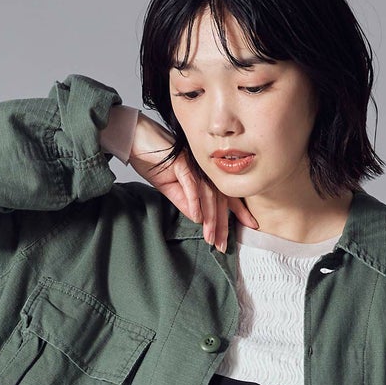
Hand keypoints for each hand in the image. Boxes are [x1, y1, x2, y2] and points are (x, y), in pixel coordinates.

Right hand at [128, 112, 258, 250]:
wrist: (136, 139)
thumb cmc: (153, 160)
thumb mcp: (170, 188)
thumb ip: (185, 203)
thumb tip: (200, 220)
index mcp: (204, 175)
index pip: (224, 195)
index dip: (238, 211)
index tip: (249, 226)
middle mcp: (203, 169)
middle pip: (219, 199)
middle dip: (223, 224)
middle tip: (223, 245)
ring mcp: (194, 164)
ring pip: (207, 194)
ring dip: (210, 218)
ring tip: (210, 237)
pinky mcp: (180, 161)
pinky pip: (190, 183)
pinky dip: (194, 201)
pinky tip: (196, 218)